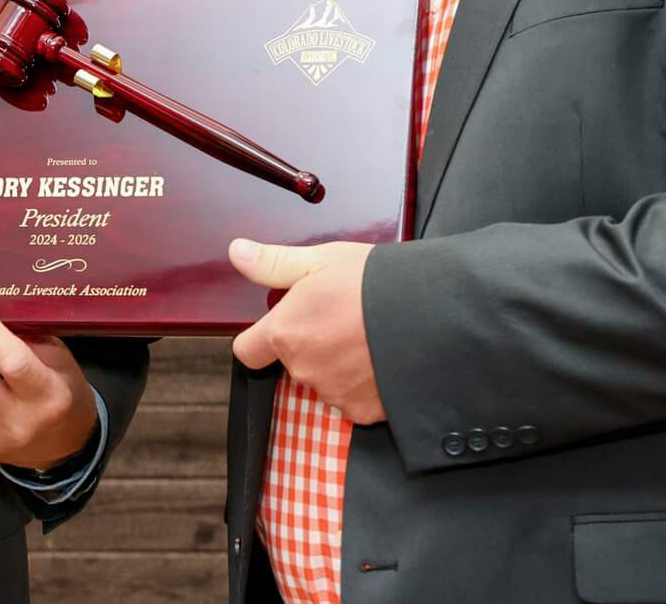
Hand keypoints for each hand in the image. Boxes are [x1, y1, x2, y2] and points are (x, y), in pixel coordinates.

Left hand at [228, 237, 385, 424]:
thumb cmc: (375, 282)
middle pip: (293, 363)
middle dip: (310, 345)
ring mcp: (333, 394)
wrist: (428, 313)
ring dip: (337, 365)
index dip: (261, 339)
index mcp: (285, 332)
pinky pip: (353, 400)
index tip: (282, 326)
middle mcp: (303, 369)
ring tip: (365, 337)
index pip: (248, 351)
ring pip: (324, 381)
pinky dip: (364, 385)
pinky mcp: (363, 412)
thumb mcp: (321, 259)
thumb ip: (273, 263)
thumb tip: (237, 252)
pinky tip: (379, 360)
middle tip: (340, 319)